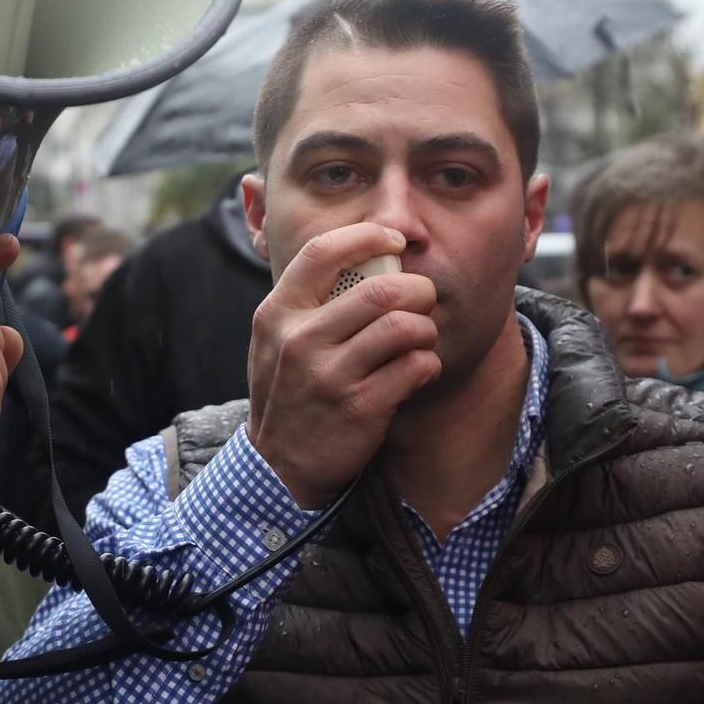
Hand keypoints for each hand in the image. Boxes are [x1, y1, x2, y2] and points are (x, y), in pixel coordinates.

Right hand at [246, 223, 439, 509]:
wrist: (278, 467)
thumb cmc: (288, 393)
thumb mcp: (276, 341)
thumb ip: (308, 302)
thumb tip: (364, 258)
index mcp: (278, 314)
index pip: (322, 252)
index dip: (366, 236)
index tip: (393, 239)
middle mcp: (300, 340)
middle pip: (380, 290)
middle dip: (417, 289)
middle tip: (424, 298)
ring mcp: (329, 375)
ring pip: (404, 326)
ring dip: (425, 329)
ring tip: (421, 338)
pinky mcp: (359, 407)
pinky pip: (415, 367)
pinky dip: (427, 365)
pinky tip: (418, 371)